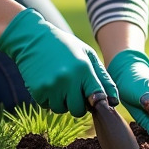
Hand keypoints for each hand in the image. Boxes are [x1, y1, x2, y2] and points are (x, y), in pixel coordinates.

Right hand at [0, 9, 118, 116]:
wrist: (33, 39)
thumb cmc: (65, 47)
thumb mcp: (88, 55)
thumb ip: (103, 78)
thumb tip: (115, 101)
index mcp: (84, 69)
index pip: (97, 98)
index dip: (97, 102)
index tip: (93, 98)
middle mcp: (68, 79)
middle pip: (78, 110)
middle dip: (77, 104)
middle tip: (73, 89)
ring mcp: (51, 86)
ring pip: (61, 109)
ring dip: (62, 101)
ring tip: (59, 84)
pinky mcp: (38, 90)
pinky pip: (47, 106)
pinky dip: (48, 99)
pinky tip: (48, 83)